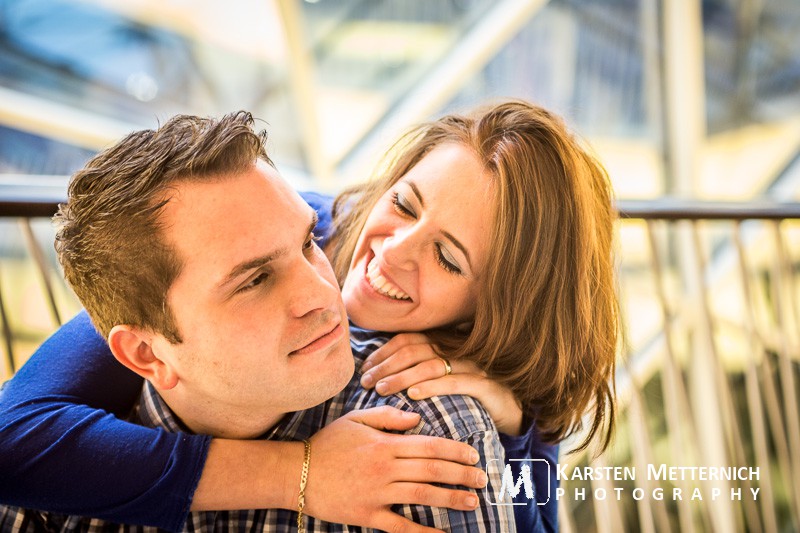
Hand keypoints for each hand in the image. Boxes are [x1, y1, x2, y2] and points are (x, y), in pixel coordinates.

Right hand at [304, 406, 487, 531]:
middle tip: (482, 479)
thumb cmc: (327, 444)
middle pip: (432, 469)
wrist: (297, 473)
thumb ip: (388, 417)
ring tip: (472, 502)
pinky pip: (400, 526)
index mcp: (385, 444)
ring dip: (450, 498)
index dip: (455, 450)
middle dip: (461, 474)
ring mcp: (377, 493)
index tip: (473, 455)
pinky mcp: (368, 515)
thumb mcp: (356, 420)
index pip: (429, 445)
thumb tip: (418, 417)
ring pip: (422, 494)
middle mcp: (385, 468)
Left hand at [359, 333, 523, 434]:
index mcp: (444, 345)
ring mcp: (472, 366)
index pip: (407, 340)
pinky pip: (456, 383)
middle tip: (366, 382)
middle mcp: (457, 350)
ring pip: (431, 365)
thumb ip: (419, 370)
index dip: (383, 352)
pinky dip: (433, 388)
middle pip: (414, 350)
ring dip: (402, 377)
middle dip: (386, 366)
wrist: (512, 409)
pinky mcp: (485, 385)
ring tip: (382, 390)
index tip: (365, 368)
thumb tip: (381, 373)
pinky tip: (414, 396)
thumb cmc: (469, 397)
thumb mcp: (442, 379)